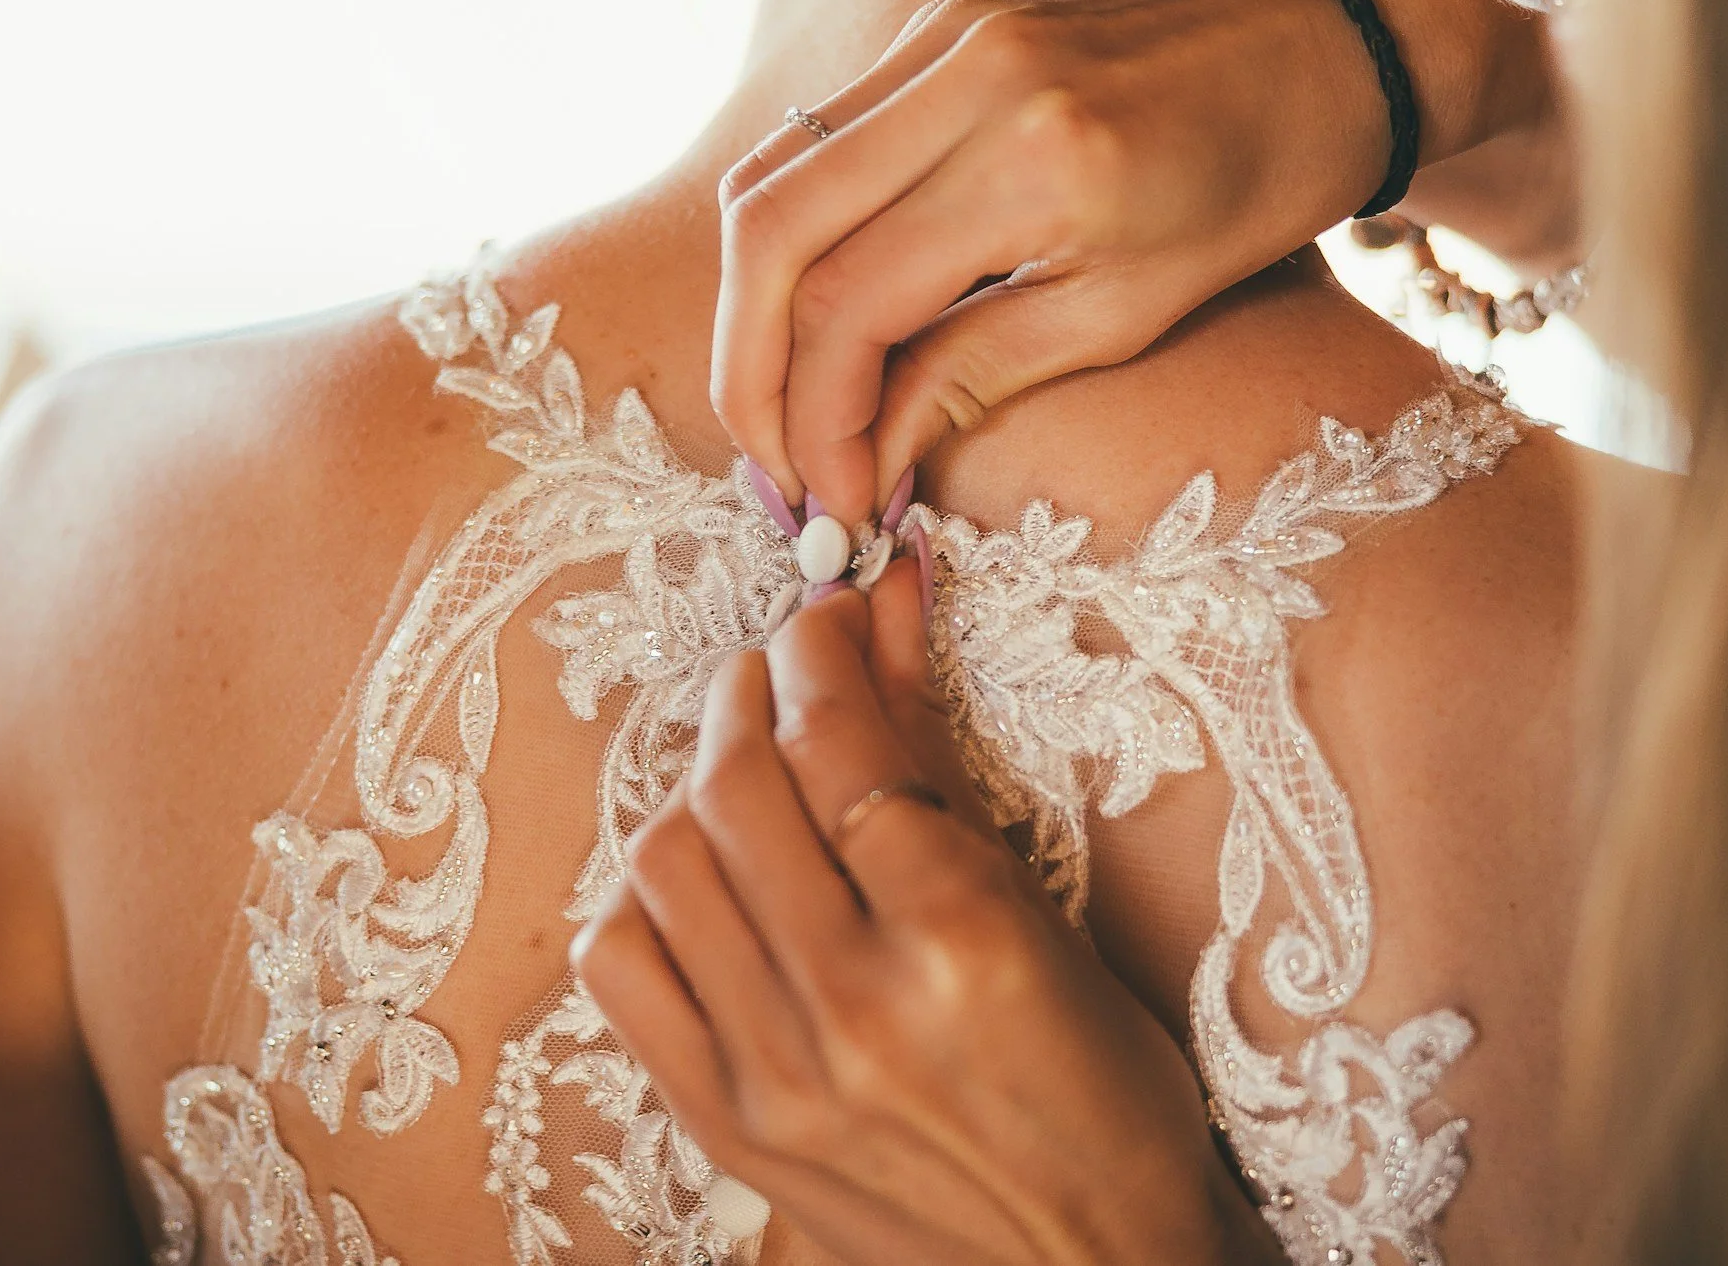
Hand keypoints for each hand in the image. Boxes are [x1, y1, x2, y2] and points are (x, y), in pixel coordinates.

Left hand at [573, 545, 1283, 1265]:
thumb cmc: (1103, 1095)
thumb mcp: (1043, 910)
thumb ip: (936, 752)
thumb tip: (887, 602)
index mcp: (964, 939)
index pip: (840, 742)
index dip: (817, 651)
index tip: (824, 618)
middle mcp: (857, 1004)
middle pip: (738, 787)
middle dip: (747, 692)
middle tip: (776, 670)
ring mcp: (775, 1073)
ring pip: (665, 864)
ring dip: (693, 781)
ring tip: (739, 760)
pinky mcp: (723, 1125)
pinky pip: (623, 967)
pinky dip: (644, 896)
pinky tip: (698, 875)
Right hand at [712, 0, 1568, 519]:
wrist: (1334, 27)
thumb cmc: (1266, 178)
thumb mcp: (1135, 307)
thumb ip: (977, 373)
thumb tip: (861, 461)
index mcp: (1035, 159)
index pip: (852, 302)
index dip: (816, 420)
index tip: (827, 505)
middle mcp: (969, 77)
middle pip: (773, 231)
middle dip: (748, 368)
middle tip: (777, 468)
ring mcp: (944, 34)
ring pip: (772, 175)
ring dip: (756, 303)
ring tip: (785, 406)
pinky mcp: (940, 22)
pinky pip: (820, 133)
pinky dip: (798, 233)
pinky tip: (822, 312)